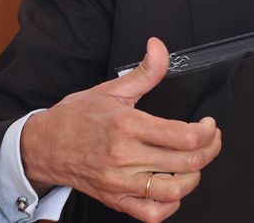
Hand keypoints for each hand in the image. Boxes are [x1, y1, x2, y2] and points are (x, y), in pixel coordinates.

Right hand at [21, 37, 222, 221]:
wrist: (43, 145)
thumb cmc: (77, 117)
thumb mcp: (112, 89)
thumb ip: (145, 71)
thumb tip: (159, 46)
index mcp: (127, 125)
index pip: (183, 136)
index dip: (206, 132)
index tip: (208, 125)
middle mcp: (124, 156)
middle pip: (186, 163)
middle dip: (209, 150)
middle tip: (211, 140)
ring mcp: (120, 182)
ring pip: (174, 190)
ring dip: (194, 177)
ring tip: (195, 163)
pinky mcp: (115, 200)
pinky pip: (152, 213)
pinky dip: (170, 205)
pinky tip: (174, 188)